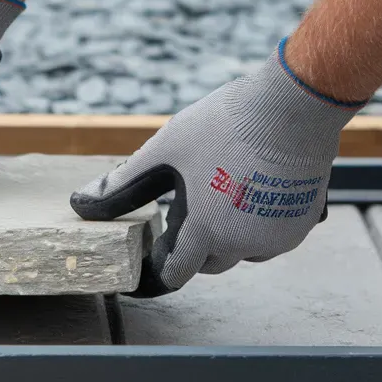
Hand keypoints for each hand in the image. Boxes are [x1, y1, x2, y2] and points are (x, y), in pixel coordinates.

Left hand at [70, 38, 364, 296]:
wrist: (293, 106)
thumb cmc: (224, 125)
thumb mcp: (163, 151)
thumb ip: (121, 186)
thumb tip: (80, 205)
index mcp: (204, 232)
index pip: (172, 275)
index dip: (153, 275)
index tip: (142, 271)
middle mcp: (241, 245)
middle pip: (206, 262)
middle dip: (190, 246)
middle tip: (181, 214)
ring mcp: (276, 238)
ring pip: (240, 250)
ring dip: (225, 236)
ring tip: (216, 197)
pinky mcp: (302, 225)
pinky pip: (270, 237)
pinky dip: (256, 224)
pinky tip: (249, 192)